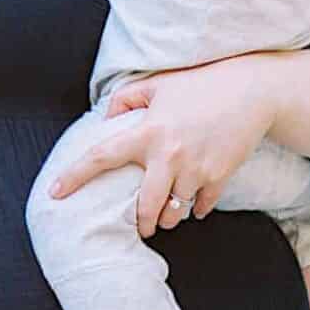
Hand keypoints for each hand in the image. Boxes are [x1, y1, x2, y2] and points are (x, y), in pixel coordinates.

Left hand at [43, 56, 282, 233]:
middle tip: (139, 226)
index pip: (102, 157)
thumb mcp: (159, 83)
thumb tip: (105, 118)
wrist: (253, 90)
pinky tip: (193, 204)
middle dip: (140, 223)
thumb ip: (126, 98)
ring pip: (173, 210)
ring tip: (165, 215)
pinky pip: (201, 206)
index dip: (75, 176)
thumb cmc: (202, 84)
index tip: (55, 193)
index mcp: (147, 131)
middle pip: (144, 206)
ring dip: (167, 217)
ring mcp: (195, 169)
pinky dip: (195, 209)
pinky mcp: (219, 176)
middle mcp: (168, 155)